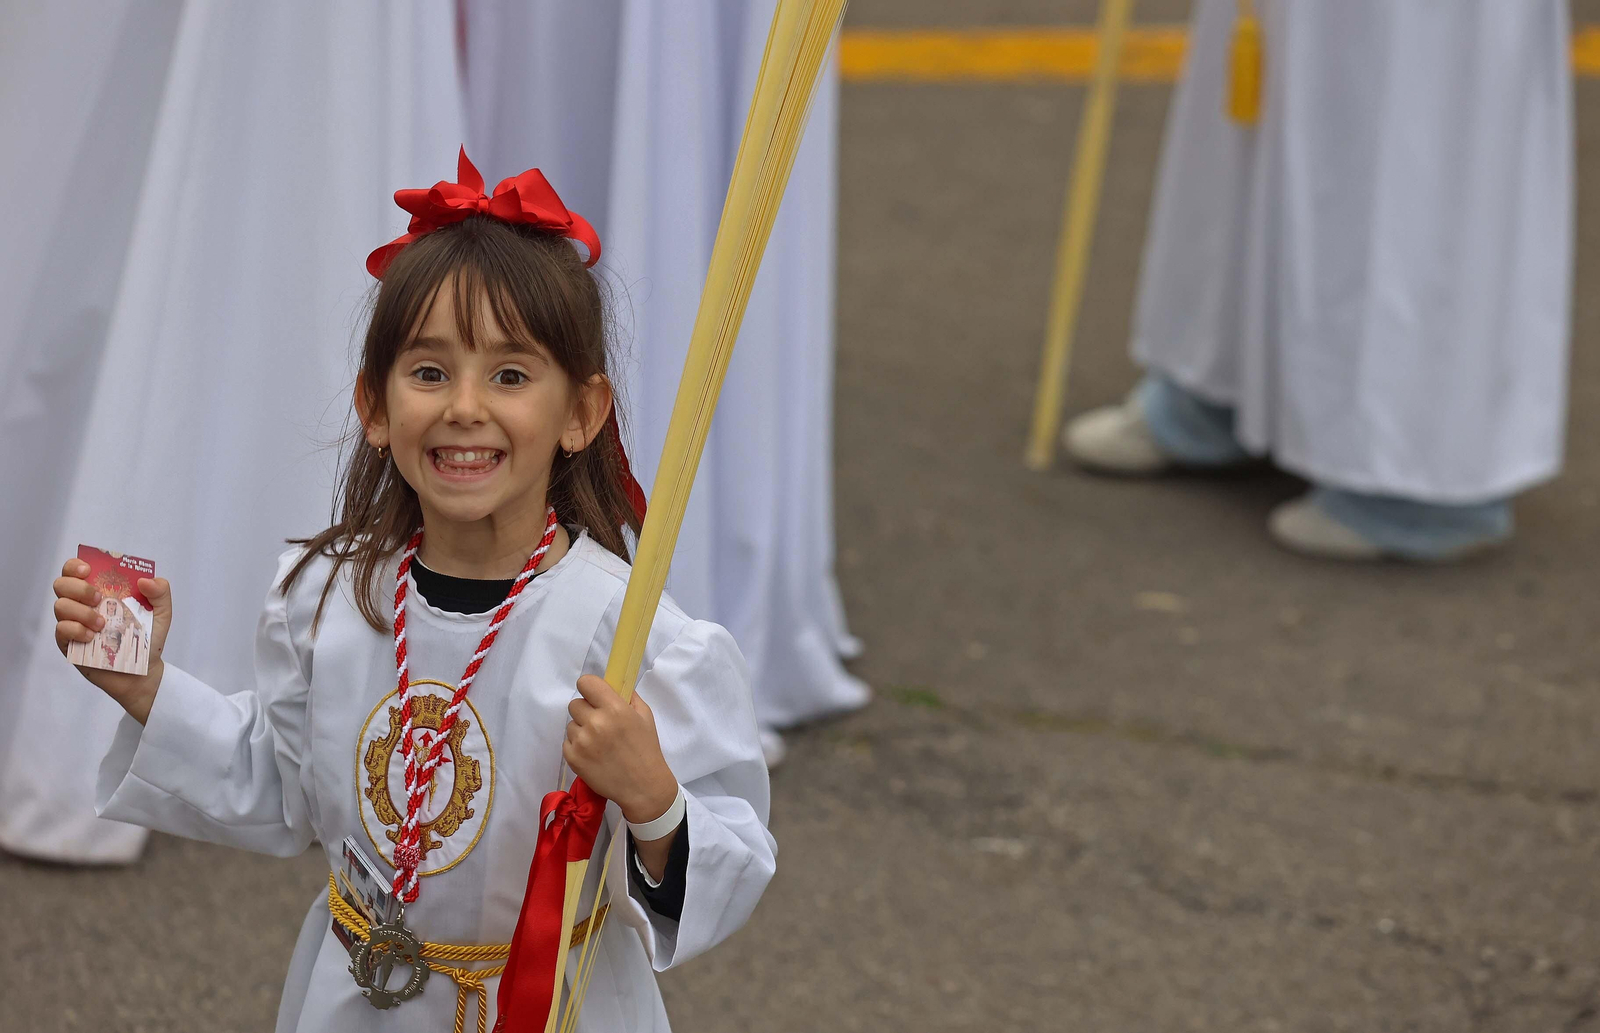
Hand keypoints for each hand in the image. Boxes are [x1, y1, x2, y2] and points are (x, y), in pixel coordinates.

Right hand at [53, 557, 170, 724]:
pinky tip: (92, 637)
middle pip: (61, 584)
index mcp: (100, 591)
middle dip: (78, 587)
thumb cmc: (148, 639)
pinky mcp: (68, 644)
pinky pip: (60, 629)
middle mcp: (81, 605)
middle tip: (98, 598)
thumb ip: (160, 592)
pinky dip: (75, 630)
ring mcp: (72, 624)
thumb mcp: (162, 613)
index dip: (76, 566)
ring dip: (81, 612)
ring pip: (60, 606)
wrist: (142, 672)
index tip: (89, 571)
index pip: (76, 570)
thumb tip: (145, 580)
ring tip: (102, 624)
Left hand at [563, 675, 677, 823]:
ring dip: (582, 730)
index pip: (586, 683)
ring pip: (571, 724)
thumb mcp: (645, 716)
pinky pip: (567, 742)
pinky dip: (578, 746)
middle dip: (586, 711)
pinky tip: (593, 754)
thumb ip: (628, 697)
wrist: (642, 786)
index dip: (590, 688)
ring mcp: (581, 742)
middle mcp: (595, 723)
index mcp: (614, 709)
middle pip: (575, 703)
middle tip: (600, 723)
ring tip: (599, 743)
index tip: (595, 696)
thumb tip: (612, 686)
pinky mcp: (572, 758)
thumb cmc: (646, 749)